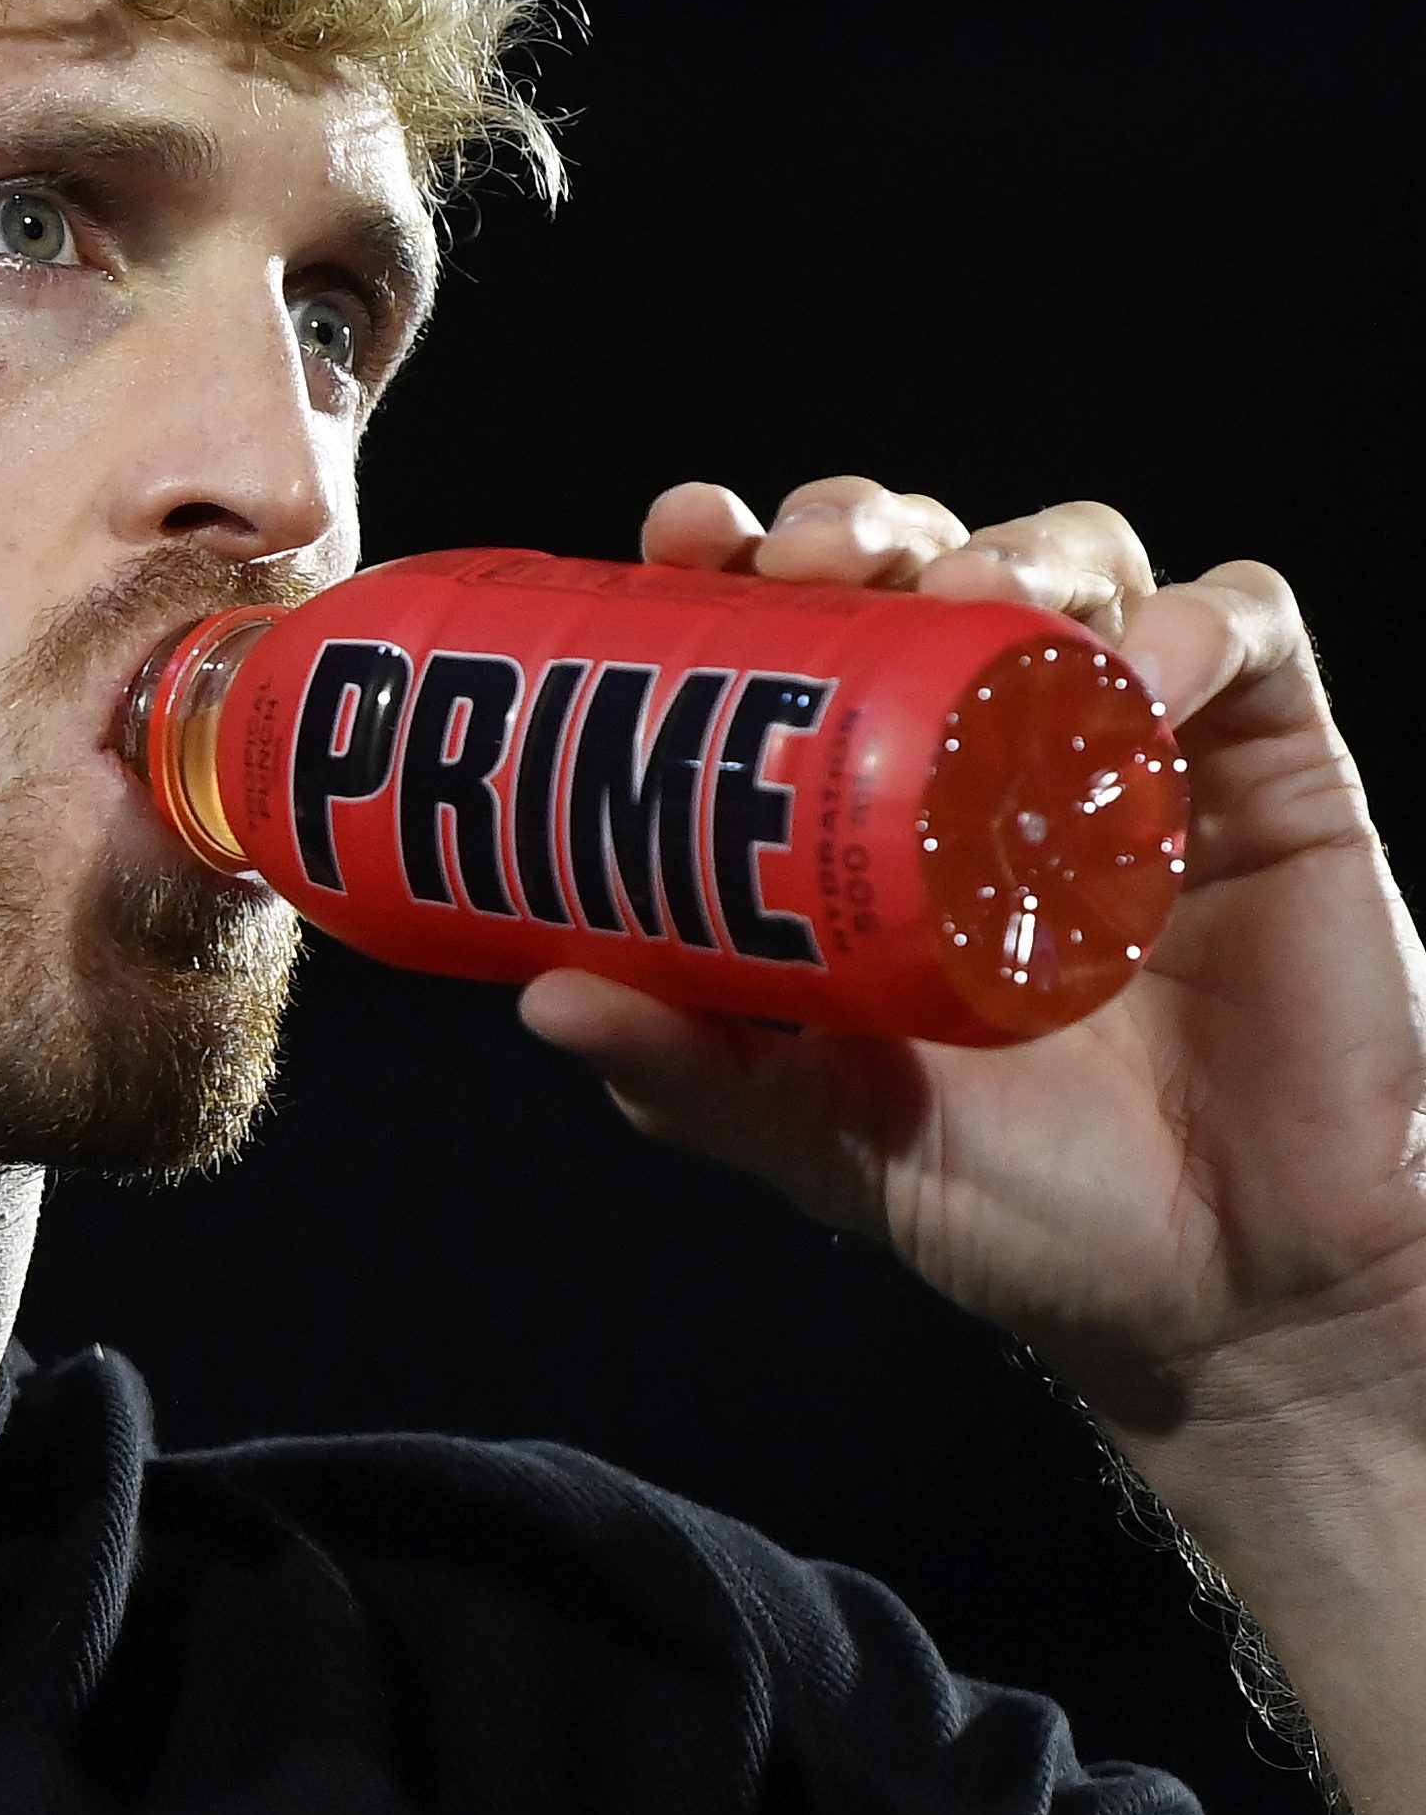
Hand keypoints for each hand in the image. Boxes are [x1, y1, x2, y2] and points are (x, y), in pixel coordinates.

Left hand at [515, 475, 1425, 1438]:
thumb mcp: (821, 1137)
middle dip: (861, 526)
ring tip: (968, 593)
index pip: (801, 636)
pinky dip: (1193, 619)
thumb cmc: (1021, 1206)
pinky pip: (1244, 629)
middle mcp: (998, 755)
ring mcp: (1135, 751)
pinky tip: (1141, 668)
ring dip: (1014, 549)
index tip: (682, 537)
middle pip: (925, 563)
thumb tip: (541, 999)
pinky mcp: (1273, 768)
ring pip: (1076, 563)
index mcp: (876, 812)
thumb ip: (691, 1074)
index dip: (737, 561)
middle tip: (810, 557)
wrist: (1221, 1289)